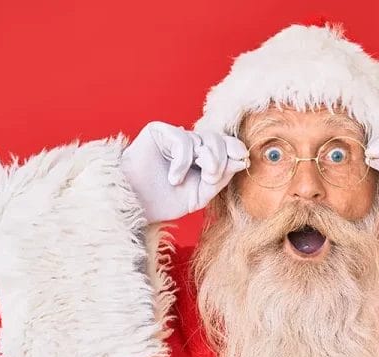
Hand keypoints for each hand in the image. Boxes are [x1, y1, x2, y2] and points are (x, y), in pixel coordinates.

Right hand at [121, 121, 247, 221]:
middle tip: (209, 179)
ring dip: (204, 160)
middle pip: (218, 140)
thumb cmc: (165, 200)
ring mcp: (175, 137)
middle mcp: (191, 144)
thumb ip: (221, 177)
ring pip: (204, 138)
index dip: (236, 149)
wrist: (136, 204)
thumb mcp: (201, 194)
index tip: (243, 158)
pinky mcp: (160, 131)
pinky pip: (183, 140)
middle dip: (220, 160)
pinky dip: (182, 162)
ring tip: (186, 181)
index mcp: (203, 157)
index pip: (226, 145)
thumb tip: (243, 159)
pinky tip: (173, 177)